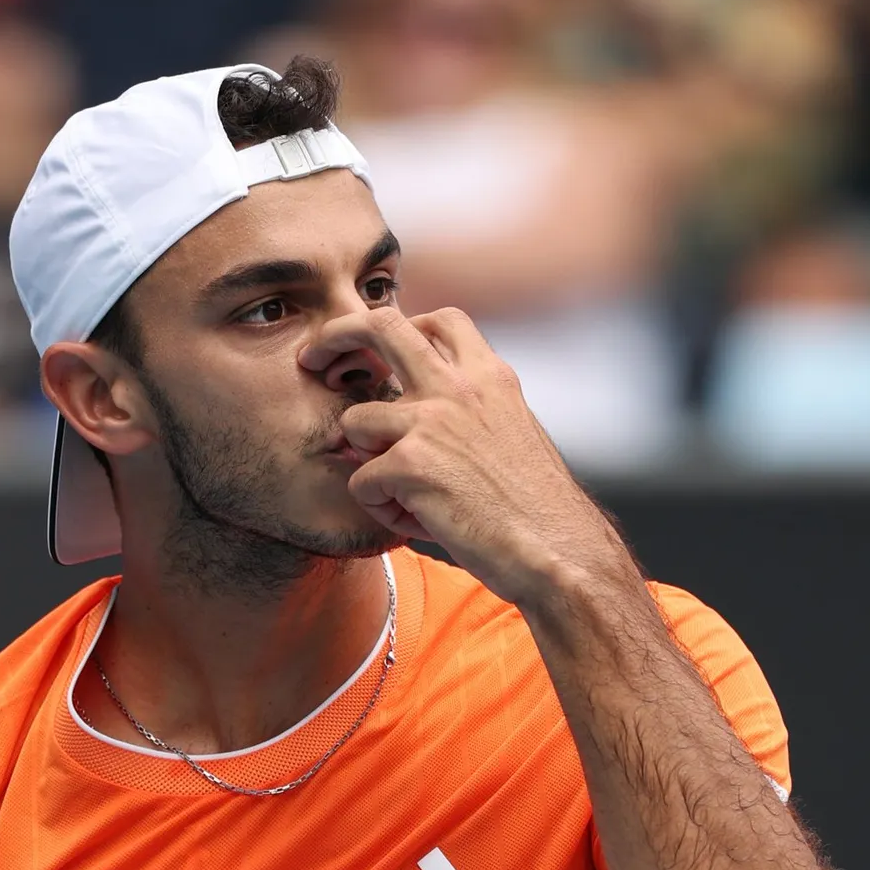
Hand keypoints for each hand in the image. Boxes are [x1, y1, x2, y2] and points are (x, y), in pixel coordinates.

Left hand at [297, 305, 637, 613]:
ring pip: (354, 422)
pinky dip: (381, 508)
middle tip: (312, 359)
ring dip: (366, 461)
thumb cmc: (536, 509)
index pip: (438, 320)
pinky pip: (361, 480)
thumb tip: (412, 413)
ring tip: (404, 497)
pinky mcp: (411, 463)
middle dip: (334, 336)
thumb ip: (469, 414)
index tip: (378, 352)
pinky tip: (416, 523)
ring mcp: (431, 420)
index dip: (399, 328)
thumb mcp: (512, 436)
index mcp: (490, 377)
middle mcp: (458, 387)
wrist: (557, 549)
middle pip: (379, 325)